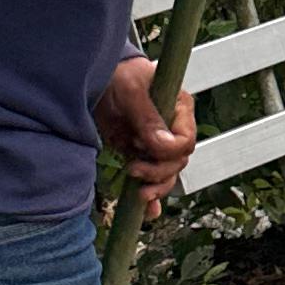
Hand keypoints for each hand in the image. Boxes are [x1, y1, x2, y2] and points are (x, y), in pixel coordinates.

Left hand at [97, 58, 196, 217]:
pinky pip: (152, 178)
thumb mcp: (131, 90)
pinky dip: (152, 196)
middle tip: (133, 168)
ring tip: (139, 192)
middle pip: (177, 162)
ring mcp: (157, 142)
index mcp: (179, 108)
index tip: (144, 148)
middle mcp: (173, 128)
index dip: (169, 152)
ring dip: (156, 187)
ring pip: (167, 174)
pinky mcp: (141, 153)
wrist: (97, 77)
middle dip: (158, 172)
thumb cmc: (118, 73)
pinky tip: (148, 210)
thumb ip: (148, 117)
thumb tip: (165, 145)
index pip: (186, 141)